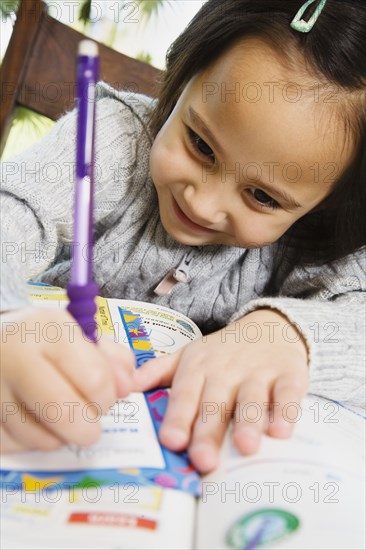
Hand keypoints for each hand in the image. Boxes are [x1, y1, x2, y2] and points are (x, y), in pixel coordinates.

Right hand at [0, 307, 134, 452]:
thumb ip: (113, 359)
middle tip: (90, 424)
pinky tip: (34, 420)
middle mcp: (15, 355)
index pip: (94, 378)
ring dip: (61, 437)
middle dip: (88, 428)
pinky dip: (32, 441)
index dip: (108, 397)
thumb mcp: (79, 335)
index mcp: (48, 329)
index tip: (105, 397)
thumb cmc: (43, 339)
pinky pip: (17, 446)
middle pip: (64, 413)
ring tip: (59, 417)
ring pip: (41, 438)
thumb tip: (127, 387)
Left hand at [134, 309, 308, 472]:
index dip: (178, 417)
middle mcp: (226, 371)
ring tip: (245, 447)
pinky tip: (282, 431)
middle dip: (209, 430)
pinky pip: (289, 393)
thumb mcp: (189, 355)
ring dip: (249, 421)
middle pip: (216, 403)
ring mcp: (258, 373)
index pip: (185, 394)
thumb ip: (159, 371)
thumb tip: (126, 387)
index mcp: (198, 368)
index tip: (171, 441)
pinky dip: (287, 410)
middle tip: (204, 459)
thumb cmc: (223, 350)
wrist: (270, 325)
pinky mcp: (289, 374)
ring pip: (252, 398)